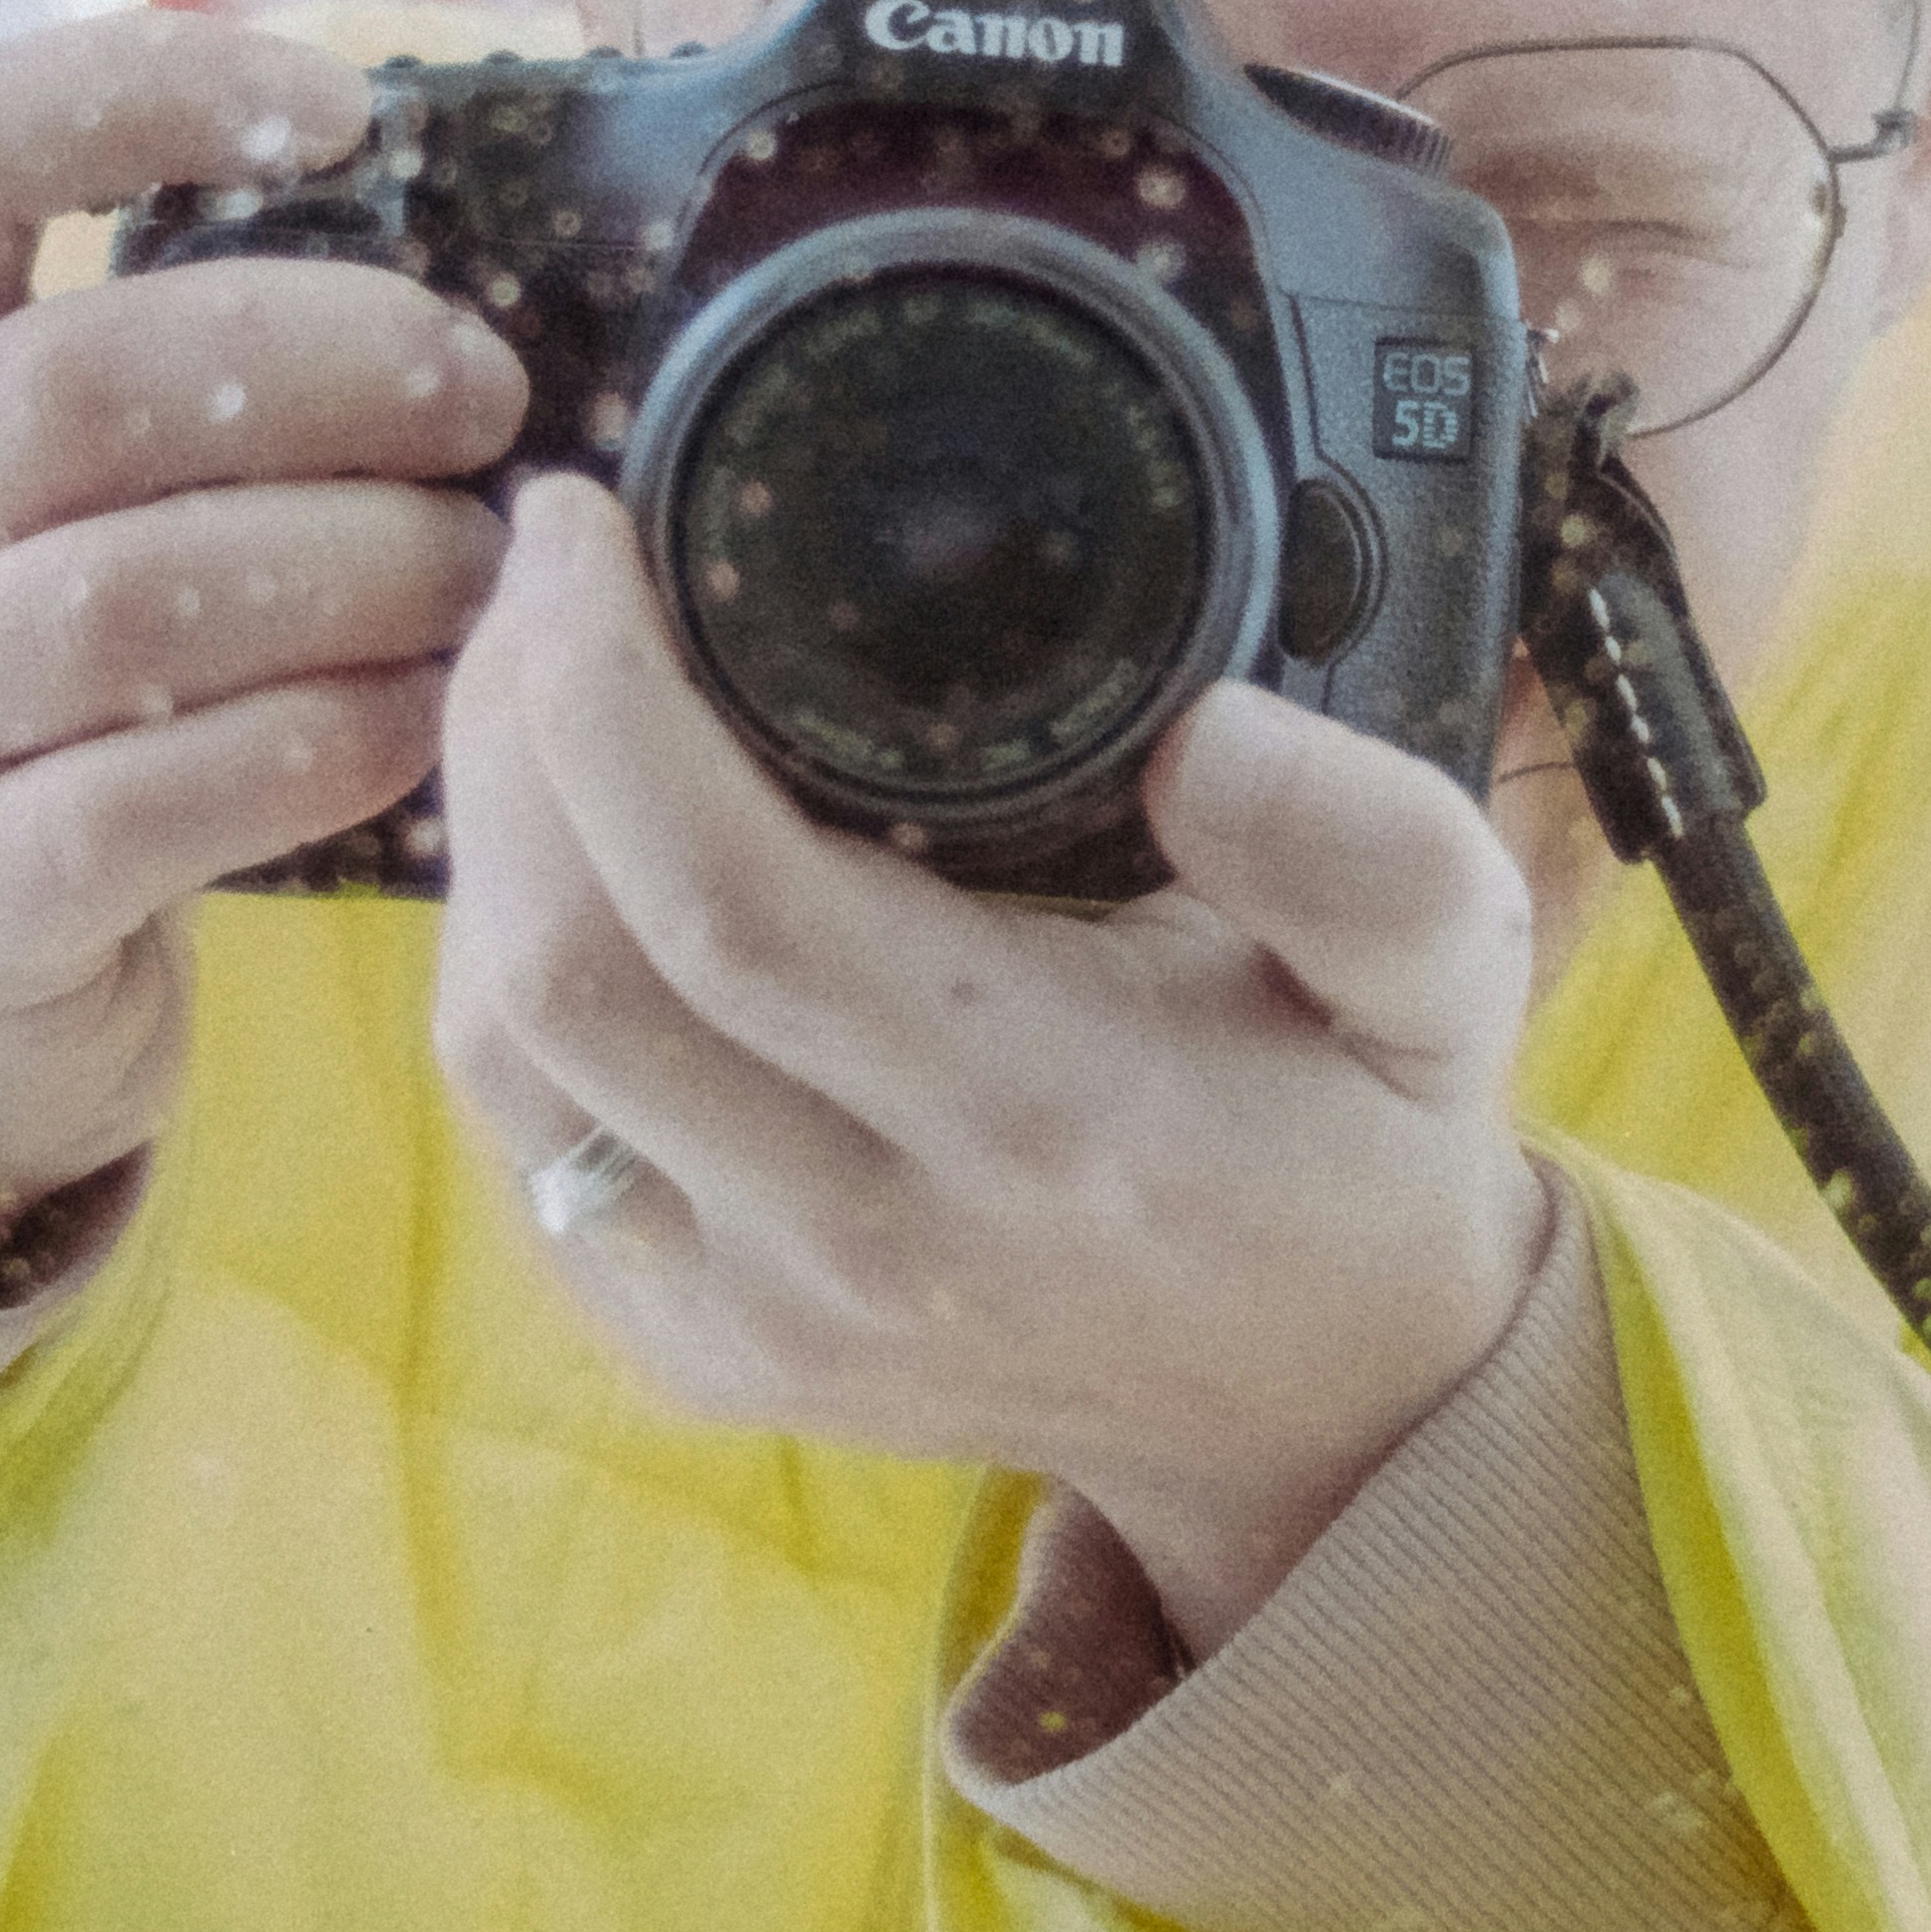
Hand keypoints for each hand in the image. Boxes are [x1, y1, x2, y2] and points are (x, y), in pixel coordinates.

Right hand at [0, 18, 526, 1293]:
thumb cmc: (59, 674)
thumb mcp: (59, 493)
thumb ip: (191, 375)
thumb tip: (495, 258)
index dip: (134, 88)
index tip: (349, 113)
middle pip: (68, 387)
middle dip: (322, 368)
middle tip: (491, 394)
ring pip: (118, 602)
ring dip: (350, 569)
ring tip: (487, 569)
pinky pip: (144, 804)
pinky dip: (314, 745)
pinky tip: (424, 718)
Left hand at [427, 479, 1554, 1649]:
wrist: (1319, 1414)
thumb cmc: (1356, 1144)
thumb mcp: (1448, 980)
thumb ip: (1370, 847)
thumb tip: (1204, 732)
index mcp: (1035, 1118)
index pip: (726, 901)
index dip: (602, 692)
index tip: (585, 517)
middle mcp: (864, 1241)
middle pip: (562, 972)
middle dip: (506, 730)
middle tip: (545, 566)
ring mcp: (757, 1318)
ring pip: (505, 1061)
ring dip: (482, 847)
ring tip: (535, 683)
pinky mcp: (696, 1353)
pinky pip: (523, 1145)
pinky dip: (501, 972)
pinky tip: (554, 855)